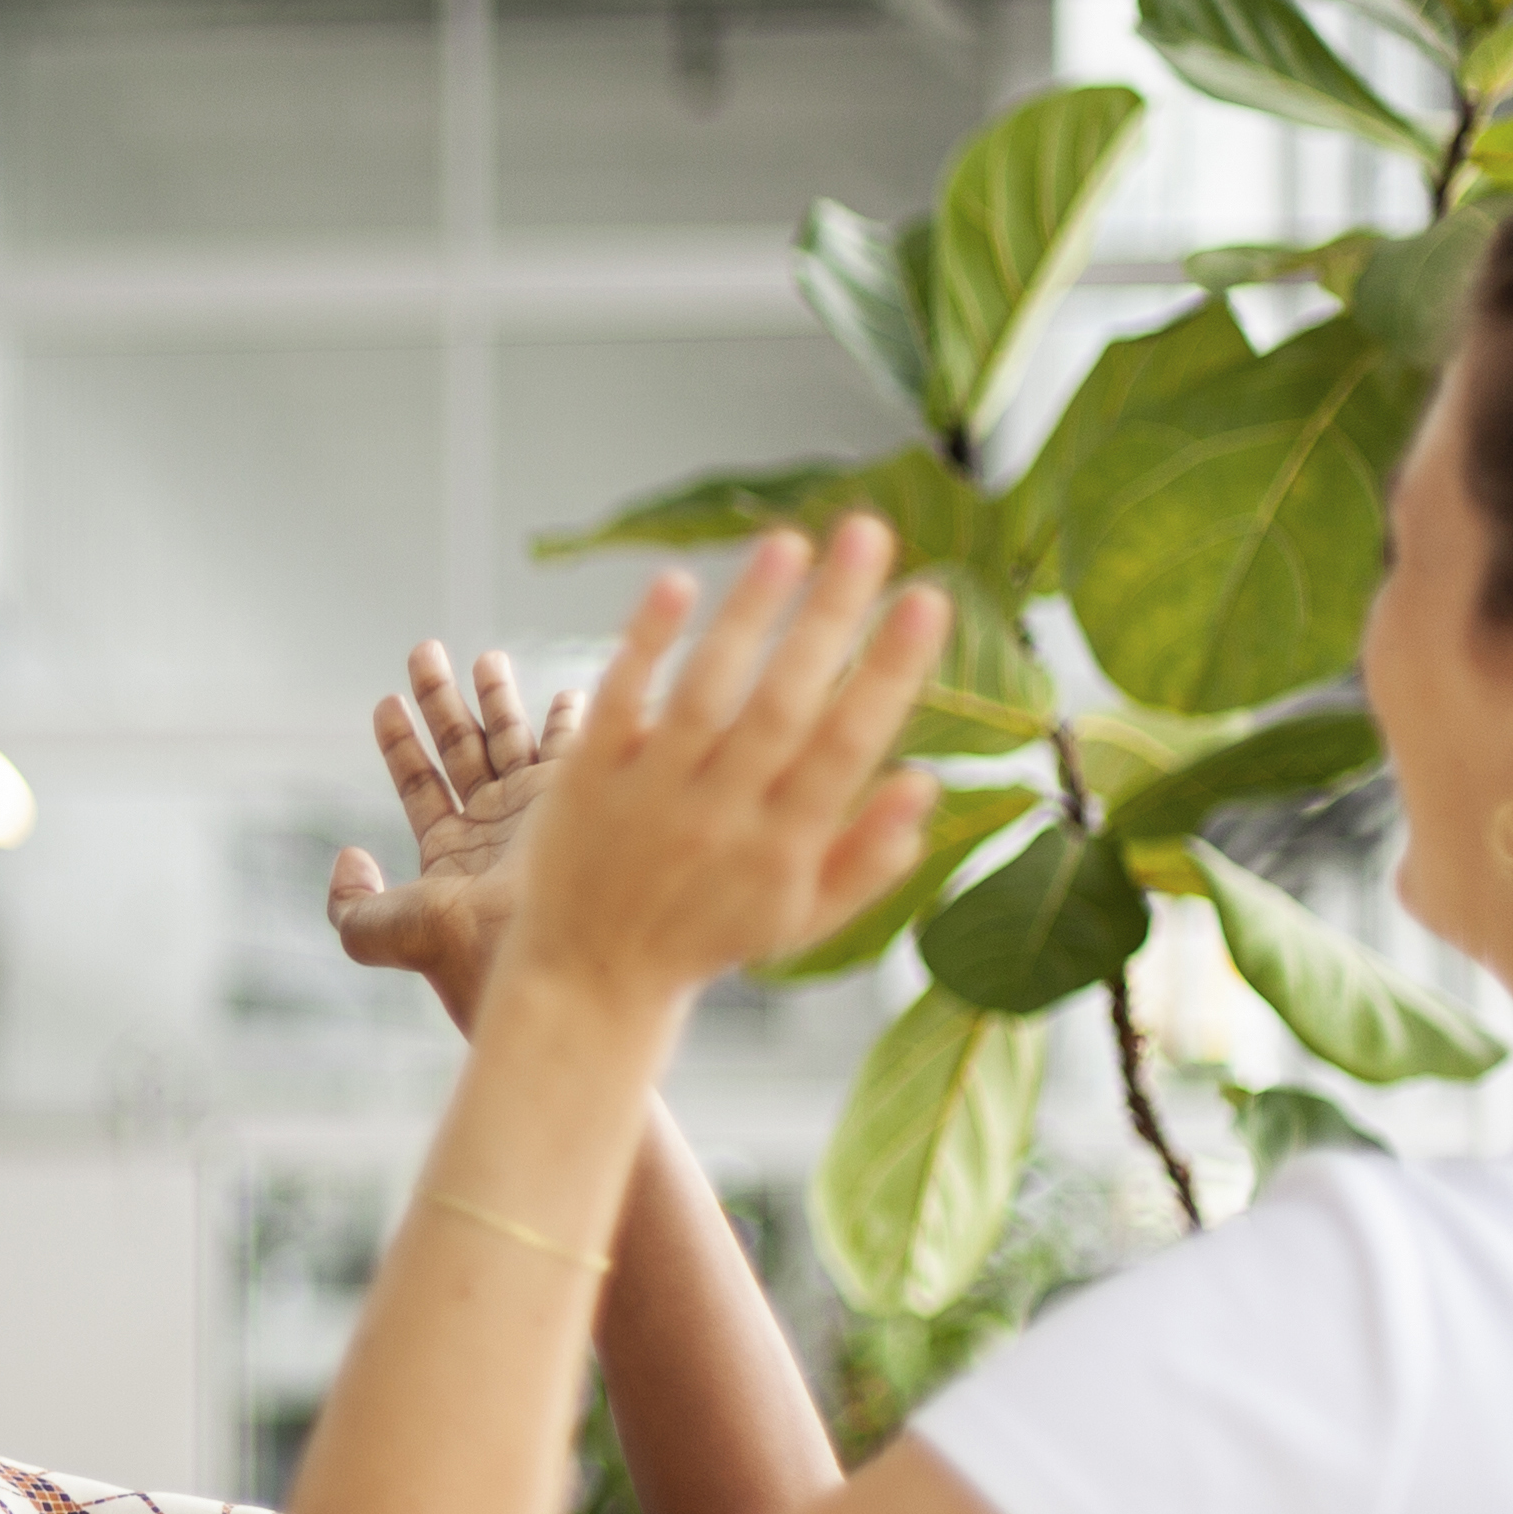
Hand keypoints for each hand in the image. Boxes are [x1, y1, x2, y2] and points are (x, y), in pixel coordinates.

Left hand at [328, 641, 580, 1025]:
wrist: (546, 955)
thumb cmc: (467, 946)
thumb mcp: (387, 930)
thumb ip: (349, 903)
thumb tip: (348, 856)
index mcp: (450, 851)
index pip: (418, 781)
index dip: (400, 741)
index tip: (386, 702)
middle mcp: (493, 827)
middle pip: (460, 746)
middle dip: (441, 699)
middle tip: (423, 651)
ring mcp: (538, 812)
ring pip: (512, 738)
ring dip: (497, 696)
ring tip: (484, 657)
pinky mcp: (580, 798)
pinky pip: (574, 745)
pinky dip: (571, 717)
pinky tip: (567, 693)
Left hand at [511, 523, 952, 1007]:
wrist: (589, 980)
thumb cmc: (708, 937)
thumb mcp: (800, 920)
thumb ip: (869, 857)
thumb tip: (929, 782)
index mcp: (783, 846)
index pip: (848, 743)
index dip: (889, 671)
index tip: (929, 599)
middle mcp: (719, 816)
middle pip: (784, 702)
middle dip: (830, 617)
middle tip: (870, 534)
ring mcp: (647, 794)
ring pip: (705, 692)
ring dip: (746, 615)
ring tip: (787, 542)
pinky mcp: (583, 780)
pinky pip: (617, 701)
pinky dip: (645, 644)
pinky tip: (675, 581)